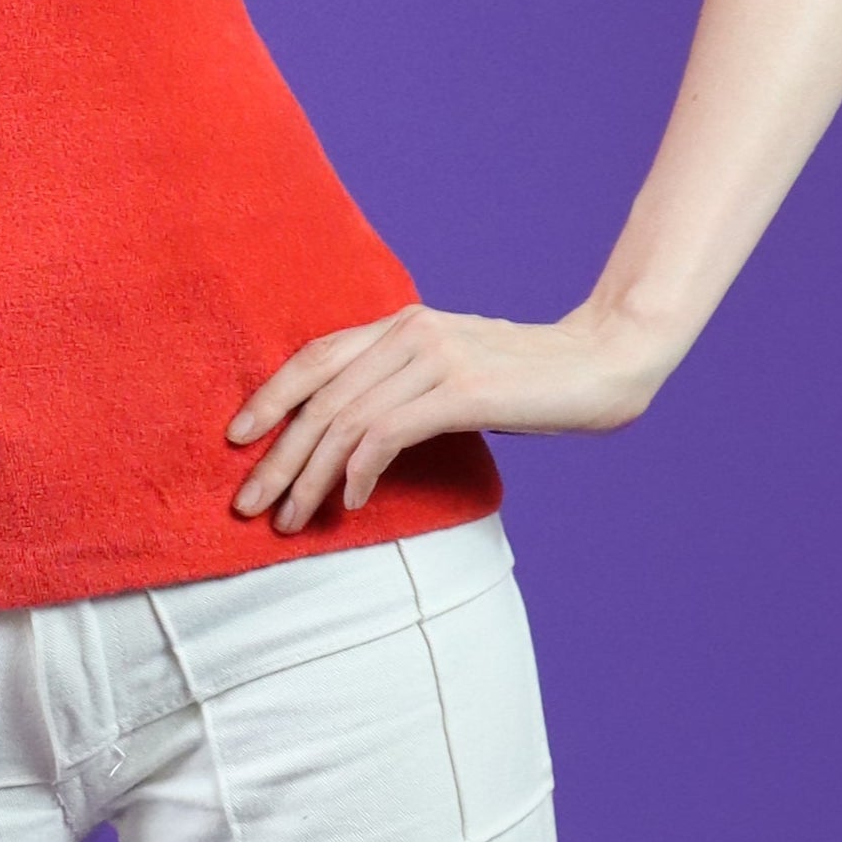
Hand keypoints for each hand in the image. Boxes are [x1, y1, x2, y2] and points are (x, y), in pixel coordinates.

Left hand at [225, 300, 674, 533]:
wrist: (605, 361)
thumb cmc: (530, 380)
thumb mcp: (453, 371)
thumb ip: (405, 385)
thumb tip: (354, 434)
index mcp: (400, 322)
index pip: (314, 357)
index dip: (269, 396)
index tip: (236, 438)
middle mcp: (408, 331)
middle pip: (319, 396)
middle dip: (276, 455)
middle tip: (247, 503)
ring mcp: (434, 358)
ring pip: (345, 421)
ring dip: (309, 477)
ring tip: (289, 520)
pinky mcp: (462, 390)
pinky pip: (388, 434)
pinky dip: (360, 471)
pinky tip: (352, 502)